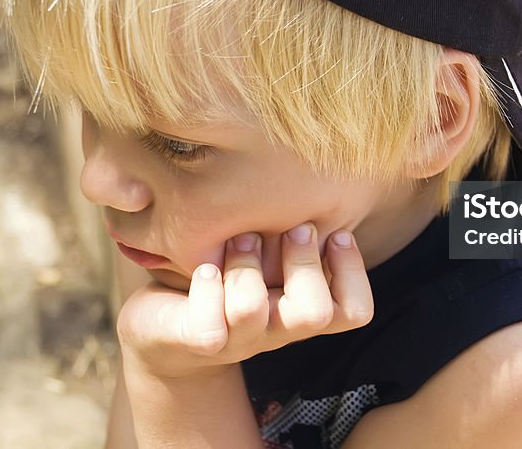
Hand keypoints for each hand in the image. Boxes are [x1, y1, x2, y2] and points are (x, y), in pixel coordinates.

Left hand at [116, 222, 373, 380]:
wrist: (166, 335)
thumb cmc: (226, 279)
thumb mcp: (269, 256)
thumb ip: (296, 235)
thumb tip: (324, 180)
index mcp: (300, 311)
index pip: (354, 312)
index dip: (353, 272)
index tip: (337, 233)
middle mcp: (275, 331)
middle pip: (315, 315)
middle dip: (304, 261)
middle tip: (291, 229)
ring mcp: (236, 340)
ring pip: (251, 310)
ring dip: (246, 264)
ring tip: (240, 240)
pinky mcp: (196, 341)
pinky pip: (208, 324)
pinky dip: (207, 286)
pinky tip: (204, 266)